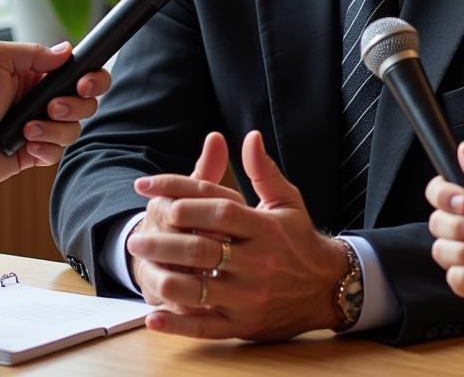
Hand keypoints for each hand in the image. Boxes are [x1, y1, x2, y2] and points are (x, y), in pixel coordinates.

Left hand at [0, 39, 109, 185]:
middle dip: (75, 105)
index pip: (80, 73)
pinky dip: (45, 149)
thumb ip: (35, 52)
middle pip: (86, 103)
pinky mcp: (32, 154)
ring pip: (73, 130)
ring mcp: (38, 128)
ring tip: (27, 128)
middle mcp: (41, 100)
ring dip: (54, 128)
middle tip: (51, 106)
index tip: (83, 83)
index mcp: (36, 76)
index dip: (91, 78)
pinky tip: (26, 145)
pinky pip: (57, 154)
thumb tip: (68, 50)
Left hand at [129, 130, 347, 340]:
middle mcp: (257, 262)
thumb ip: (263, 171)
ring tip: (140, 264)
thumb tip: (250, 136)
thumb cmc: (300, 239)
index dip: (184, 197)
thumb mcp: (286, 201)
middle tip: (136, 235)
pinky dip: (178, 324)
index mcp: (265, 228)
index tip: (151, 189)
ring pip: (200, 289)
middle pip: (203, 248)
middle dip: (164, 240)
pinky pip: (206, 327)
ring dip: (164, 276)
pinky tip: (153, 316)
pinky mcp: (243, 325)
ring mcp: (249, 297)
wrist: (327, 289)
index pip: (219, 209)